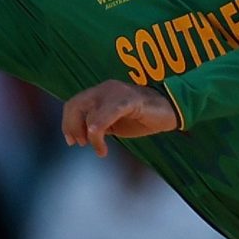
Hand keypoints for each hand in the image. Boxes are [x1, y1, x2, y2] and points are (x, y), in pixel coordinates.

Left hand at [59, 80, 179, 155]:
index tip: (73, 141)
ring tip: (101, 149)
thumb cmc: (143, 117)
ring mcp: (117, 93)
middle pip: (75, 106)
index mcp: (100, 92)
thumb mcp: (115, 122)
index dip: (67, 123)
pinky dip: (98, 131)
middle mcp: (105, 89)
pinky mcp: (129, 100)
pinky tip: (101, 146)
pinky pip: (106, 115)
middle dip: (73, 128)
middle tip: (82, 144)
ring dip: (90, 136)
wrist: (170, 110)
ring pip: (90, 113)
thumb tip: (83, 136)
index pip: (73, 104)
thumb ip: (98, 124)